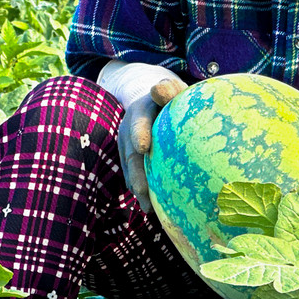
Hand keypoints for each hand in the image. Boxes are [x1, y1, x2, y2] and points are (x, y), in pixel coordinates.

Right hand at [118, 78, 185, 211]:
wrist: (152, 102)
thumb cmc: (169, 98)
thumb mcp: (171, 90)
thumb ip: (169, 90)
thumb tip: (160, 89)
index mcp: (139, 111)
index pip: (138, 121)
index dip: (139, 133)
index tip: (143, 147)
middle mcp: (128, 130)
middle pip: (130, 153)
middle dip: (136, 172)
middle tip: (143, 190)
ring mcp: (127, 147)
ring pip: (130, 169)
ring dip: (138, 188)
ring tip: (148, 207)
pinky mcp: (131, 160)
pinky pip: (134, 176)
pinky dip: (141, 191)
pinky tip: (152, 209)